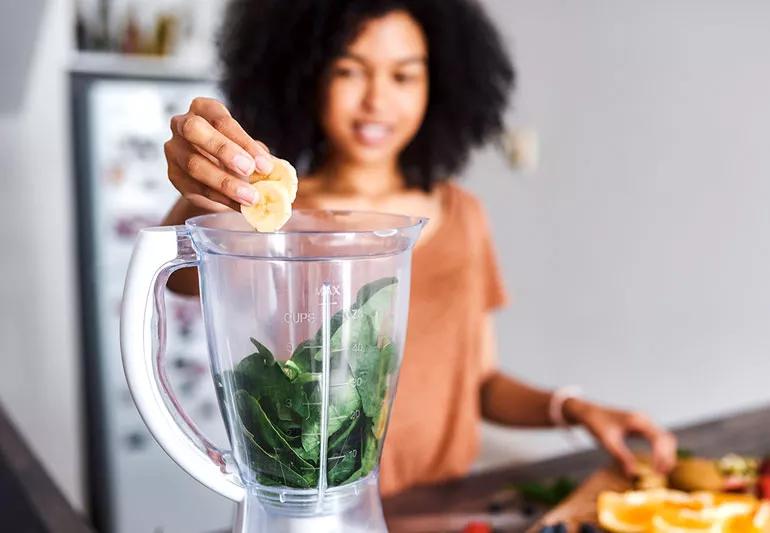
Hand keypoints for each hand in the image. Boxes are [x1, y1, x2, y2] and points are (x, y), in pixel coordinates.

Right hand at [164, 97, 274, 211]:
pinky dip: (220, 198)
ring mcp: (174, 150)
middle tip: (248, 170)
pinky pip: (195, 187)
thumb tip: (275, 170)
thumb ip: (256, 155)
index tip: (264, 164)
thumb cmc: (232, 152)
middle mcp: (182, 124)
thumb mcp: (246, 148)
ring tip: (249, 197)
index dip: (244, 142)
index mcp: (204, 109)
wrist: (212, 174)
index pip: (222, 120)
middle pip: (195, 130)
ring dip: (225, 183)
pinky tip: (238, 205)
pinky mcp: (173, 175)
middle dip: (223, 150)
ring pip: (194, 164)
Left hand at [564, 398, 677, 476]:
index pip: (658, 439)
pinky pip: (657, 438)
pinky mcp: (642, 427)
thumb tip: (632, 475)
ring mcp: (644, 422)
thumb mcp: (608, 442)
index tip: (657, 471)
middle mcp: (644, 419)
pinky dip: (660, 450)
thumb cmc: (597, 424)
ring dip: (666, 454)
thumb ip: (621, 457)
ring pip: (664, 438)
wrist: (589, 412)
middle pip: (666, 438)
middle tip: (661, 474)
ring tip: (661, 471)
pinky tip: (657, 463)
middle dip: (667, 456)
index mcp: (638, 420)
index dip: (661, 456)